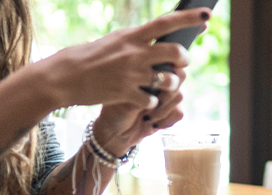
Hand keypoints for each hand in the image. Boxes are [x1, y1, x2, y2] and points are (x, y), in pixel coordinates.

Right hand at [28, 7, 209, 109]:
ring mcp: (131, 74)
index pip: (166, 23)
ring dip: (171, 84)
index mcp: (132, 36)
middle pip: (176, 53)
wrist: (64, 77)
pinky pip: (152, 101)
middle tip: (181, 64)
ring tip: (162, 85)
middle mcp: (134, 53)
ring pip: (169, 80)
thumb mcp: (115, 41)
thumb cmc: (90, 57)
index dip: (189, 18)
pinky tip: (144, 101)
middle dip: (184, 60)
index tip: (208, 14)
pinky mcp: (125, 94)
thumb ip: (138, 41)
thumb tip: (163, 39)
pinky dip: (153, 103)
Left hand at [91, 67, 186, 155]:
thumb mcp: (125, 98)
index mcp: (145, 70)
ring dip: (162, 110)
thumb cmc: (115, 112)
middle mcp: (158, 80)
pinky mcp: (171, 110)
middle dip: (165, 93)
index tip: (154, 87)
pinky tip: (153, 123)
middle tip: (151, 104)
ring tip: (147, 117)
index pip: (166, 61)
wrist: (116, 134)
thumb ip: (143, 91)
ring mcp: (166, 95)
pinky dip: (166, 120)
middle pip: (179, 77)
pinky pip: (179, 112)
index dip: (164, 73)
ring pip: (179, 96)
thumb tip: (159, 85)